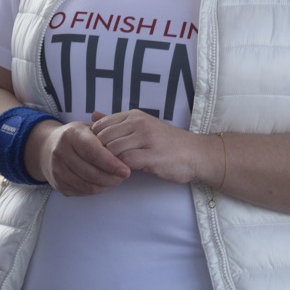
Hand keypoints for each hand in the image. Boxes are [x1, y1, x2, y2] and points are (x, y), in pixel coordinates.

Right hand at [30, 119, 130, 196]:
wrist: (46, 146)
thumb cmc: (76, 136)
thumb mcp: (88, 128)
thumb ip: (106, 135)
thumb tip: (127, 150)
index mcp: (71, 135)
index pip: (93, 153)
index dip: (111, 164)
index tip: (126, 170)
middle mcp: (60, 152)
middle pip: (91, 173)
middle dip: (111, 178)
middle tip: (124, 176)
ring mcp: (57, 169)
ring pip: (87, 185)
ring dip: (106, 186)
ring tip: (116, 180)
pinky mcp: (57, 183)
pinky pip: (81, 192)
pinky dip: (96, 190)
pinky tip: (103, 183)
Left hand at [91, 110, 210, 184]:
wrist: (196, 154)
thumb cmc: (167, 143)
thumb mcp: (141, 126)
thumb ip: (117, 122)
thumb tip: (92, 115)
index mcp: (134, 116)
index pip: (101, 125)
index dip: (95, 141)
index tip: (99, 153)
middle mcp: (138, 123)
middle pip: (104, 137)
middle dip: (99, 153)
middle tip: (102, 165)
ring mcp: (146, 138)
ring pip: (112, 149)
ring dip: (109, 162)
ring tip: (112, 170)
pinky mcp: (152, 155)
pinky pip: (125, 161)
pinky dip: (120, 169)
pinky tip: (123, 174)